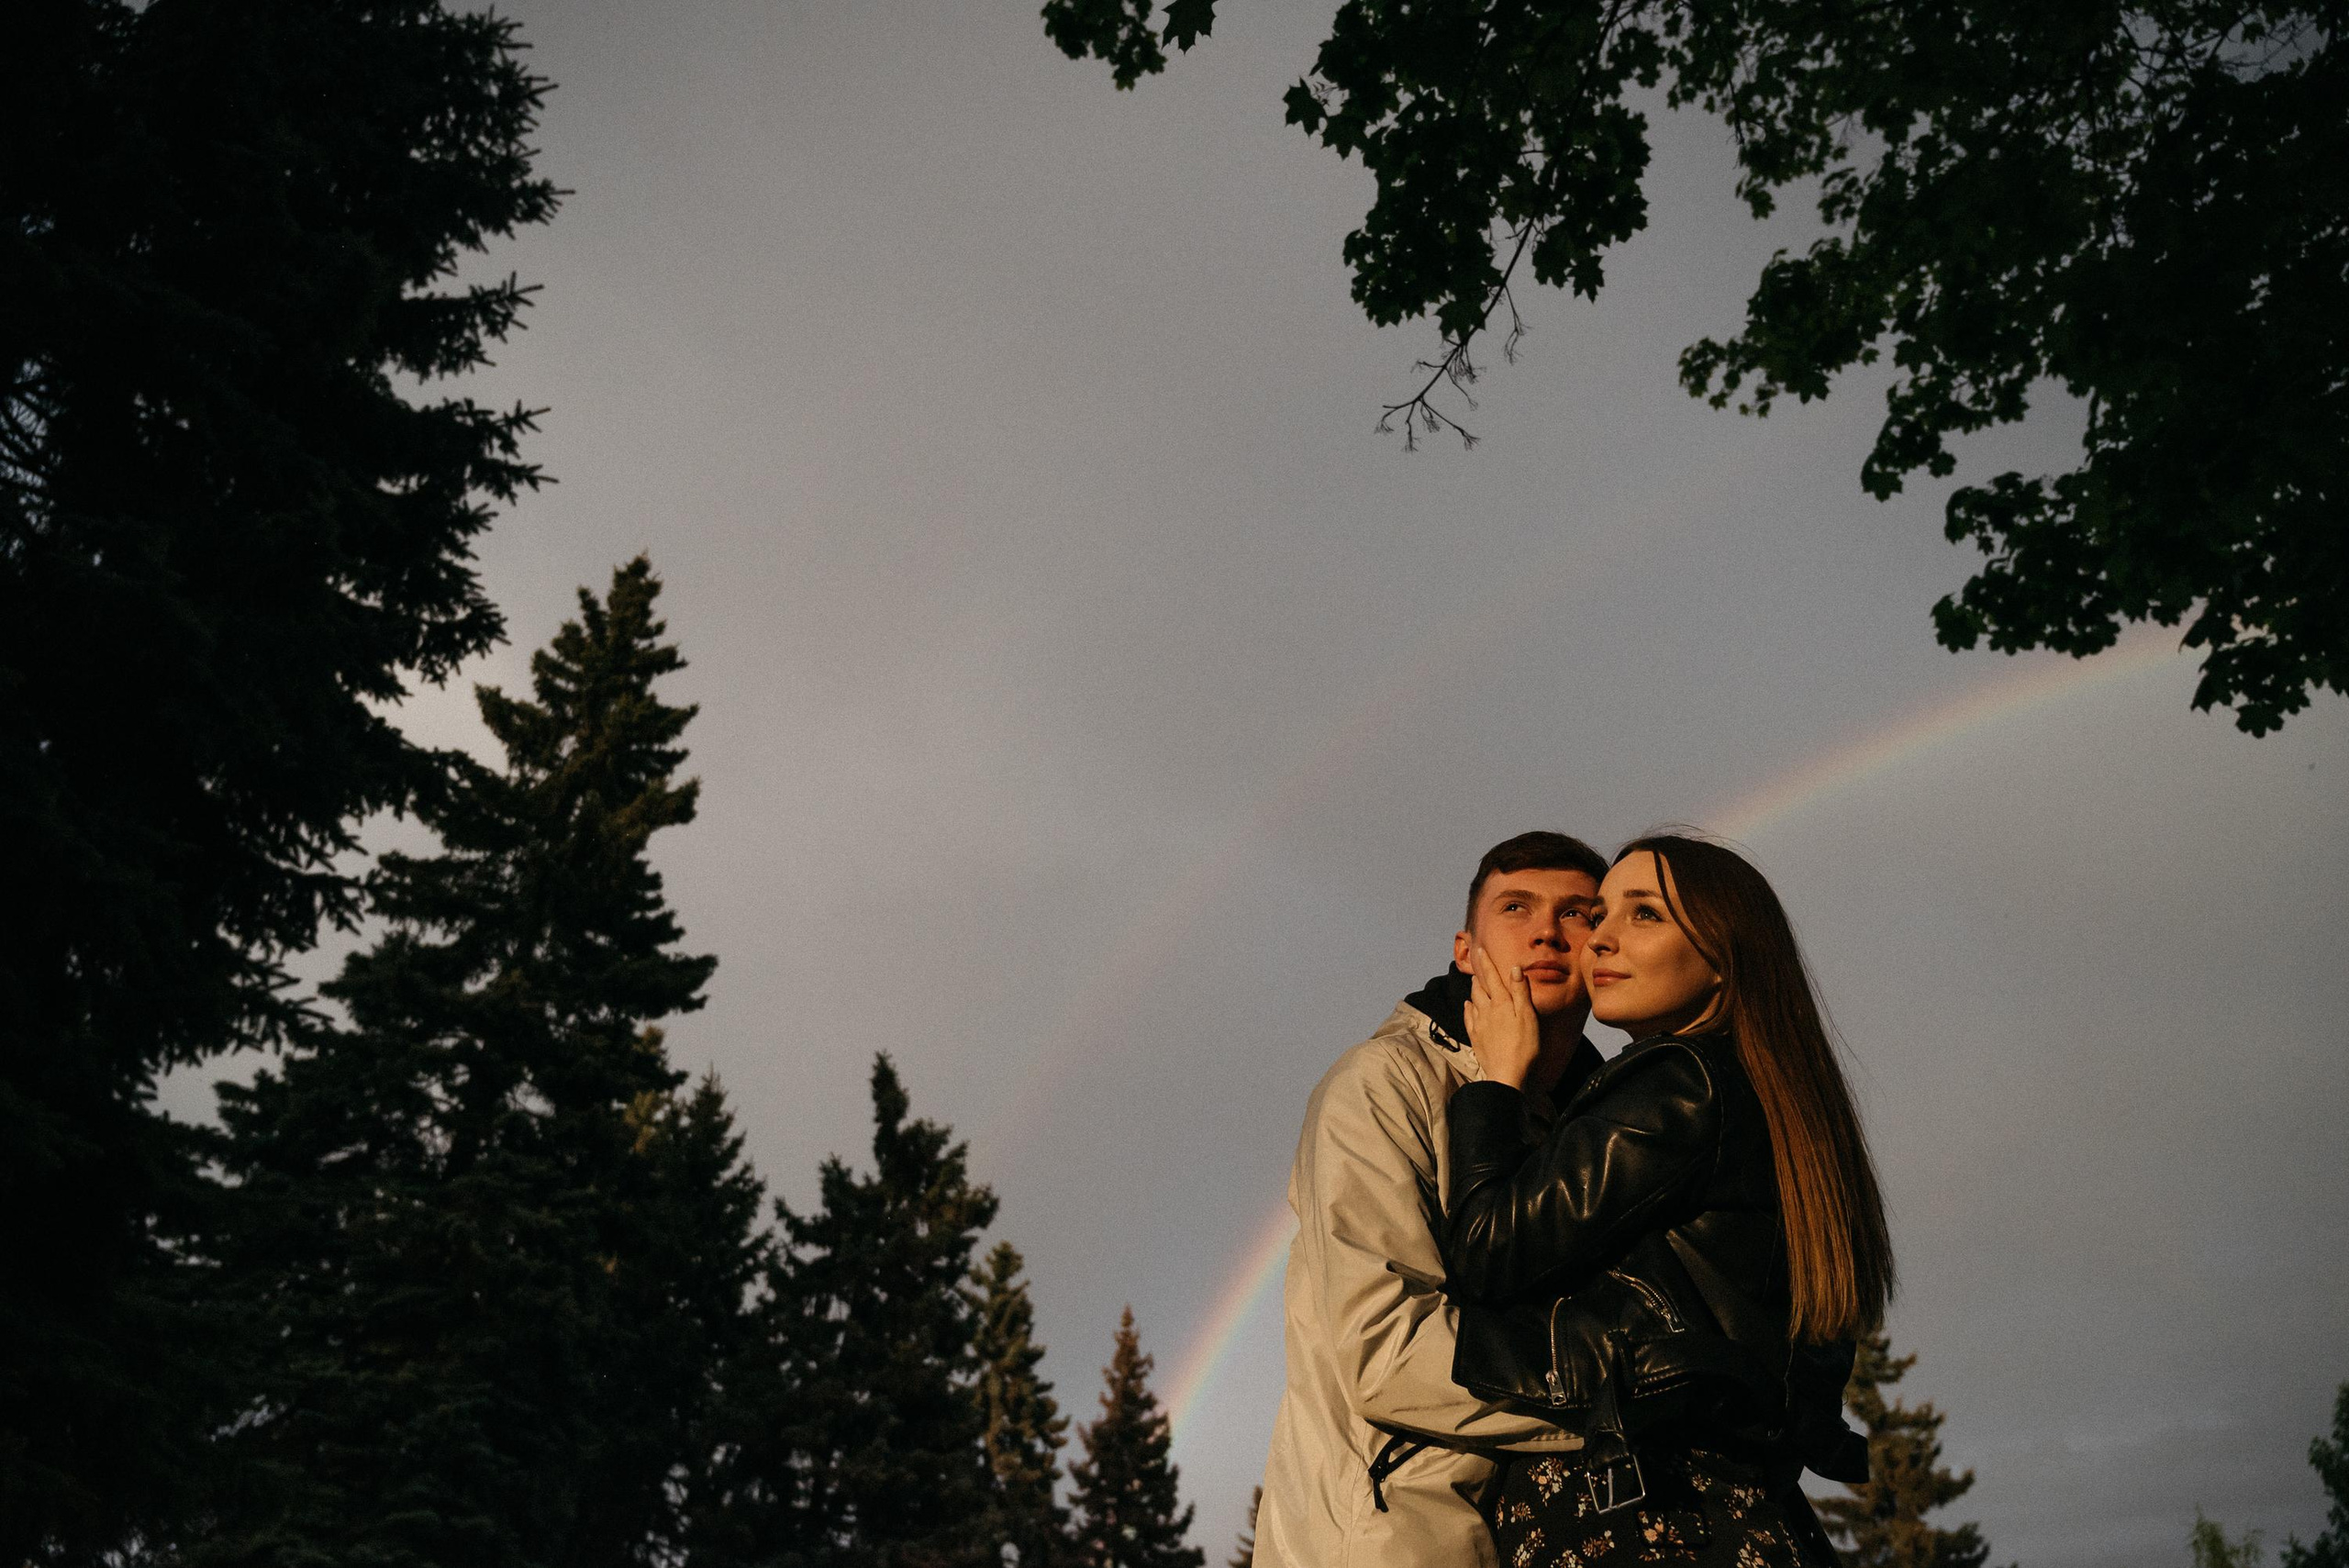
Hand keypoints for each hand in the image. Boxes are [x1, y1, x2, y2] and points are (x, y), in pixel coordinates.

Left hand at [1464, 945, 1540, 1089]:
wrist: (1507, 1074)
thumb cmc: (1524, 1046)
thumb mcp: (1528, 1016)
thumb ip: (1520, 992)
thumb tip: (1513, 968)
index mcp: (1501, 1003)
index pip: (1491, 977)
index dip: (1486, 962)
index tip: (1480, 949)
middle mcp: (1486, 1010)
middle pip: (1479, 988)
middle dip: (1479, 975)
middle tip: (1477, 966)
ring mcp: (1478, 1025)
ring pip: (1472, 1001)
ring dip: (1473, 990)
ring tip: (1474, 983)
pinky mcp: (1475, 1038)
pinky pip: (1468, 1018)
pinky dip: (1468, 1008)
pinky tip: (1468, 1006)